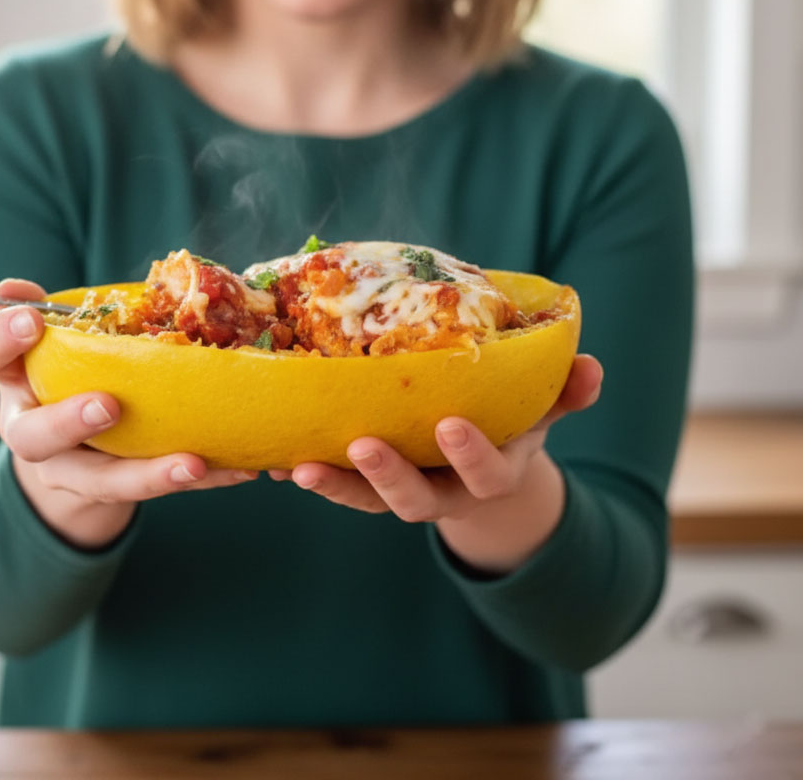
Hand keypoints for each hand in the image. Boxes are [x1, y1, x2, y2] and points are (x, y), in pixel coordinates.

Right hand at [0, 278, 257, 547]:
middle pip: (31, 437)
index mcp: (14, 379)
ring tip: (191, 463)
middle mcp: (32, 430)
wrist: (73, 460)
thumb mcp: (58, 343)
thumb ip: (50, 315)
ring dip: (146, 474)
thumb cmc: (71, 375)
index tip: (31, 320)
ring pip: (99, 481)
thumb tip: (11, 287)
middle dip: (67, 422)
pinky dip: (202, 480)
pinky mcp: (116, 494)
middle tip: (108, 405)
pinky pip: (158, 489)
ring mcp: (70, 470)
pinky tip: (238, 470)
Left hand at [270, 354, 602, 572]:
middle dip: (391, 476)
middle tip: (364, 445)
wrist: (480, 468)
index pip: (487, 472)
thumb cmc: (510, 423)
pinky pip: (339, 487)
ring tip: (299, 466)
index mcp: (492, 471)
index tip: (449, 426)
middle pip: (418, 501)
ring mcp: (405, 494)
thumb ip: (565, 393)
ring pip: (369, 501)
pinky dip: (311, 475)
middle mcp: (446, 493)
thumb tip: (592, 368)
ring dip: (336, 484)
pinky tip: (277, 460)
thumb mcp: (541, 410)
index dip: (470, 455)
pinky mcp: (368, 487)